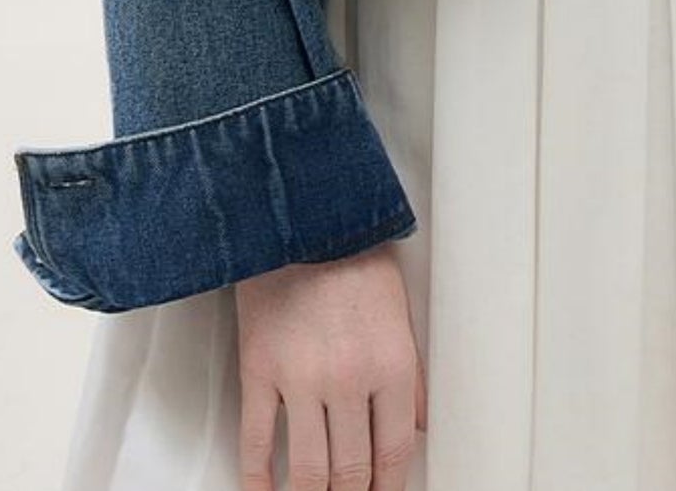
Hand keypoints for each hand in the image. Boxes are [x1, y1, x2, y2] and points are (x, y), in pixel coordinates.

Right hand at [233, 242, 426, 490]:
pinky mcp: (258, 369)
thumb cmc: (355, 256)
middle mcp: (349, 379)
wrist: (304, 213)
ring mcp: (300, 378)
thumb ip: (413, 376)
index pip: (394, 452)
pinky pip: (255, 442)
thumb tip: (420, 426)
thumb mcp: (400, 312)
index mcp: (391, 364)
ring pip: (307, 470)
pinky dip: (257, 479)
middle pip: (351, 472)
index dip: (387, 487)